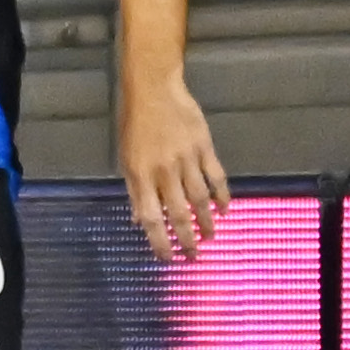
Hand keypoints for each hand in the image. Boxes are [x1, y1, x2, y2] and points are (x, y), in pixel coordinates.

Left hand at [120, 72, 228, 261]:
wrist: (154, 91)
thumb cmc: (134, 125)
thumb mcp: (125, 158)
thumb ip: (135, 190)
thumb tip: (139, 221)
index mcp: (140, 175)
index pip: (151, 217)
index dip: (160, 241)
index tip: (168, 258)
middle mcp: (164, 171)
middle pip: (179, 213)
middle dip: (186, 238)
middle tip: (194, 256)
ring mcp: (187, 159)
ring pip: (200, 199)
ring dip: (206, 221)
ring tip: (210, 237)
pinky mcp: (205, 148)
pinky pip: (217, 177)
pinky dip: (222, 196)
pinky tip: (224, 210)